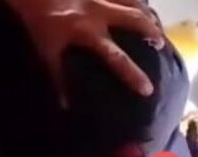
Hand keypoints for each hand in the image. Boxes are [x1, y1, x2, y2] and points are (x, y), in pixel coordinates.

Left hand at [7, 0, 164, 106]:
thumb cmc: (37, 21)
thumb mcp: (46, 50)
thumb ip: (58, 77)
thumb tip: (65, 105)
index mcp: (89, 32)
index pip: (116, 58)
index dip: (133, 74)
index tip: (148, 89)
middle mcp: (100, 12)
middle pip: (135, 20)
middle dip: (151, 31)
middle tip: (160, 43)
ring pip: (133, 1)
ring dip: (147, 12)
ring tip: (155, 22)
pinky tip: (141, 3)